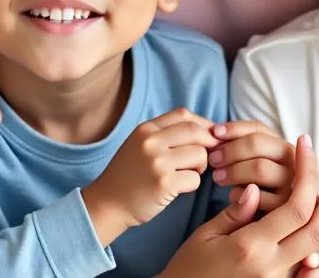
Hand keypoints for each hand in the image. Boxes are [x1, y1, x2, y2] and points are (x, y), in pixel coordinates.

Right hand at [83, 108, 220, 245]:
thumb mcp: (141, 144)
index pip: (183, 114)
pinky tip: (180, 188)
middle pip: (195, 132)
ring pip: (200, 155)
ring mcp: (158, 162)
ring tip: (189, 173)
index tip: (210, 135)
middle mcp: (151, 141)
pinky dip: (193, 184)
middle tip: (208, 156)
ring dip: (201, 166)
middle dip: (209, 143)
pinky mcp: (164, 184)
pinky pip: (195, 179)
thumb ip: (166, 134)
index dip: (203, 123)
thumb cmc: (130, 174)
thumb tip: (206, 130)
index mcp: (146, 128)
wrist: (108, 203)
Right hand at [161, 135, 318, 277]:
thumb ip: (235, 212)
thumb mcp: (206, 235)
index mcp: (251, 247)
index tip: (305, 148)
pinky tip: (311, 238)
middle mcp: (271, 269)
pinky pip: (310, 275)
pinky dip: (318, 255)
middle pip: (317, 231)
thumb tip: (253, 189)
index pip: (296, 208)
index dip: (307, 174)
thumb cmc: (188, 268)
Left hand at [210, 120, 294, 211]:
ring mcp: (293, 187)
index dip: (234, 128)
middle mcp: (295, 165)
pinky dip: (241, 193)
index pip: (258, 128)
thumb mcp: (252, 166)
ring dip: (234, 170)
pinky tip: (231, 196)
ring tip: (218, 177)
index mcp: (287, 149)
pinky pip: (259, 196)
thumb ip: (239, 146)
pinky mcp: (285, 211)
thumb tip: (214, 132)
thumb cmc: (254, 192)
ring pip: (259, 167)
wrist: (267, 232)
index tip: (214, 132)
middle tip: (213, 159)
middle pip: (258, 144)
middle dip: (231, 149)